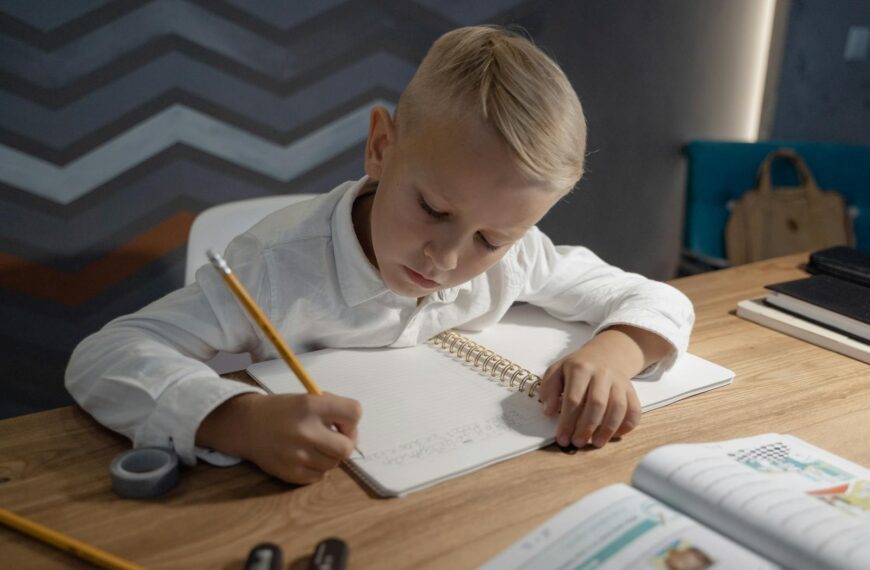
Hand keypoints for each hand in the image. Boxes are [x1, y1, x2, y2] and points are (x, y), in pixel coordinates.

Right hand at [197, 392, 361, 483]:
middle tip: (335, 438)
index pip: (354, 412)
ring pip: (334, 463)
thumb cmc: (283, 410)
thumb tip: (354, 435)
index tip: (342, 422)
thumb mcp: (307, 399)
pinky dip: (317, 468)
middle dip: (345, 443)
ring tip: (315, 446)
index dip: (352, 420)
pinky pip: (320, 476)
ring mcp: (297, 455)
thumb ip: (333, 411)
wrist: (247, 425)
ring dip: (330, 456)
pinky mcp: (291, 473)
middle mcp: (305, 431)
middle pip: (347, 447)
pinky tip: (304, 456)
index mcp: (311, 406)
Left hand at [538, 326, 667, 448]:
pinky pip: (634, 409)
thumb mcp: (556, 371)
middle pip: (597, 404)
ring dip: (608, 429)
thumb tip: (549, 411)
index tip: (562, 439)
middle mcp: (602, 374)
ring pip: (618, 407)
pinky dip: (627, 425)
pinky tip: (615, 435)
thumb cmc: (577, 368)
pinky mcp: (631, 390)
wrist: (604, 354)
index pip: (573, 399)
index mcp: (580, 369)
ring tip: (596, 443)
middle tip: (578, 442)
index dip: (567, 422)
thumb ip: (549, 389)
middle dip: (586, 427)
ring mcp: (619, 382)